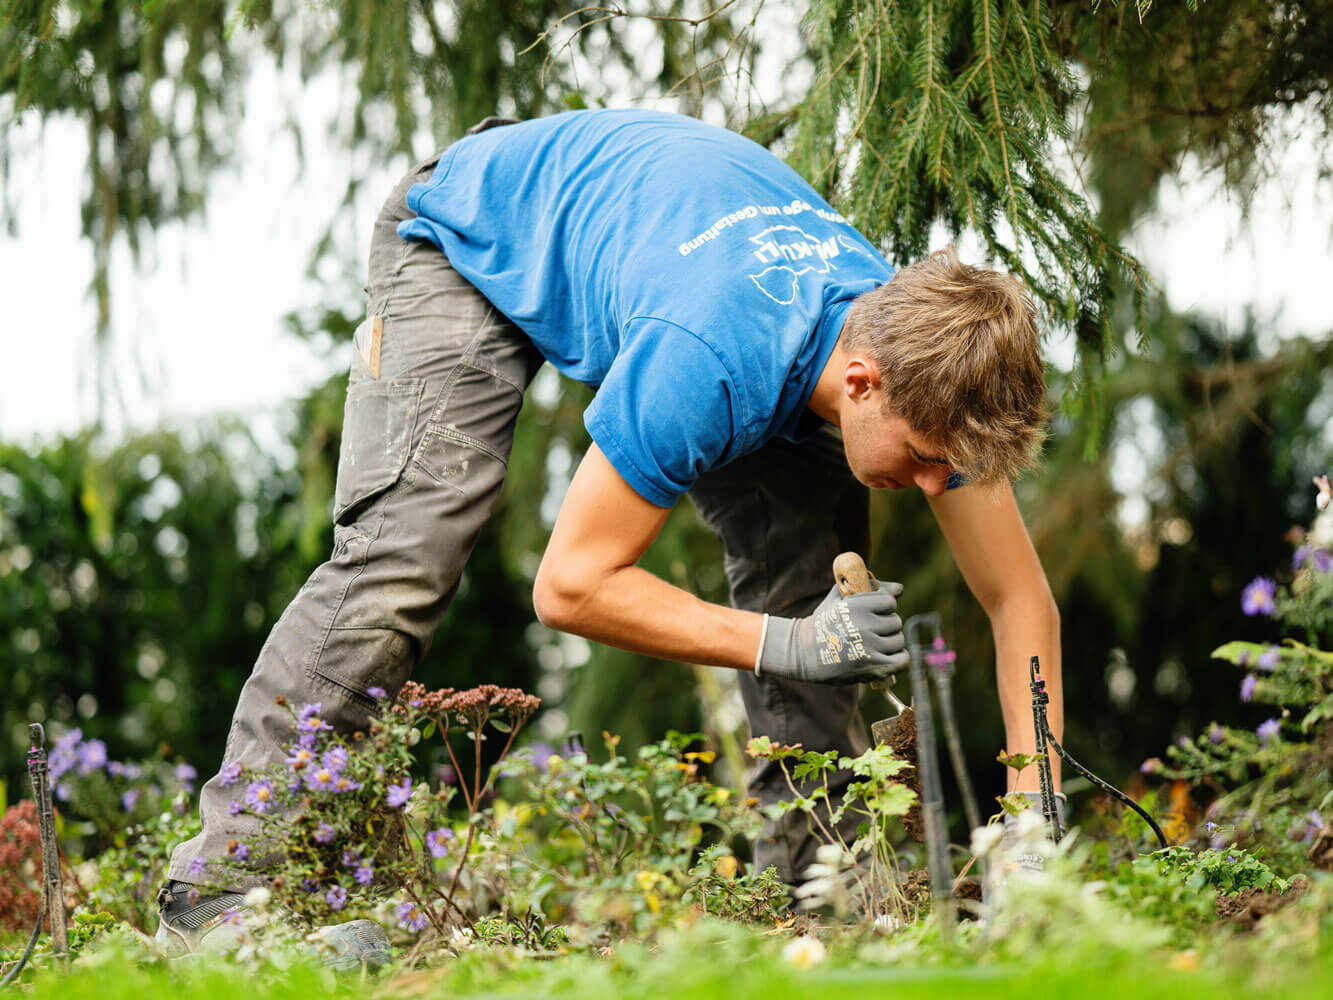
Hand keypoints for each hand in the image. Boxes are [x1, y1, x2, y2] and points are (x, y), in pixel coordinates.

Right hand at [757, 582, 907, 684]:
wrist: (803, 653)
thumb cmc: (824, 622)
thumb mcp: (839, 598)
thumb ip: (869, 587)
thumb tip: (900, 588)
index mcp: (858, 606)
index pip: (890, 602)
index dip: (883, 606)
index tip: (872, 612)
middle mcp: (866, 626)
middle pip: (896, 621)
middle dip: (885, 625)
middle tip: (871, 630)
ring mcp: (871, 649)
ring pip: (899, 640)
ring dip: (890, 642)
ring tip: (875, 644)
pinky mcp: (874, 668)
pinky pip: (902, 660)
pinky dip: (897, 658)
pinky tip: (885, 656)